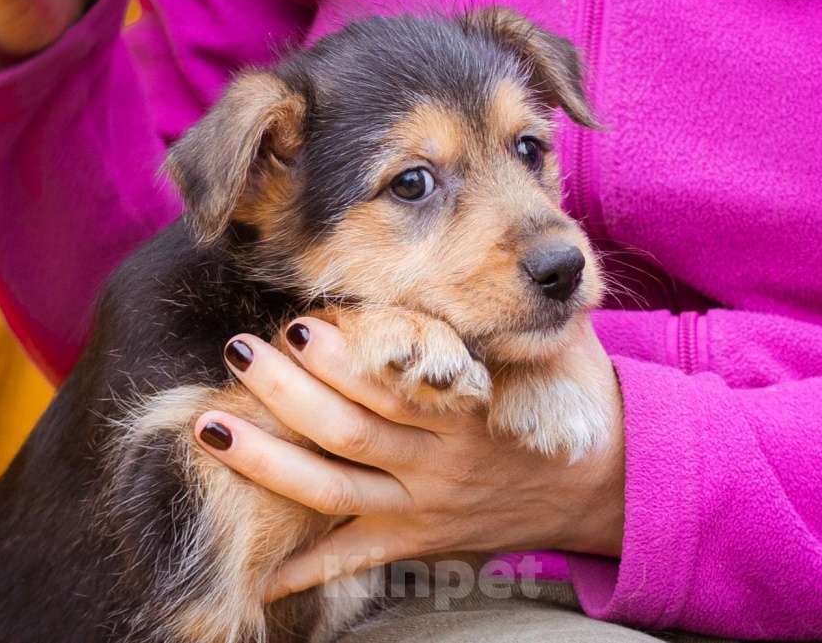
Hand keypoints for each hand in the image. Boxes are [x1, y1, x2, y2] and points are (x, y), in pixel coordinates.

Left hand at [193, 316, 624, 599]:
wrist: (610, 486)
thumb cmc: (581, 402)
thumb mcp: (563, 346)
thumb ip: (525, 308)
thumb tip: (517, 249)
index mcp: (471, 407)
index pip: (396, 382)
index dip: (345, 357)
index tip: (300, 323)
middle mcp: (440, 460)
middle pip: (349, 428)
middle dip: (289, 392)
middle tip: (241, 351)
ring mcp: (425, 505)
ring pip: (333, 487)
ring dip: (268, 461)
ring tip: (211, 425)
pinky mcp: (422, 539)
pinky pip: (357, 558)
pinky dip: (309, 568)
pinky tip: (262, 573)